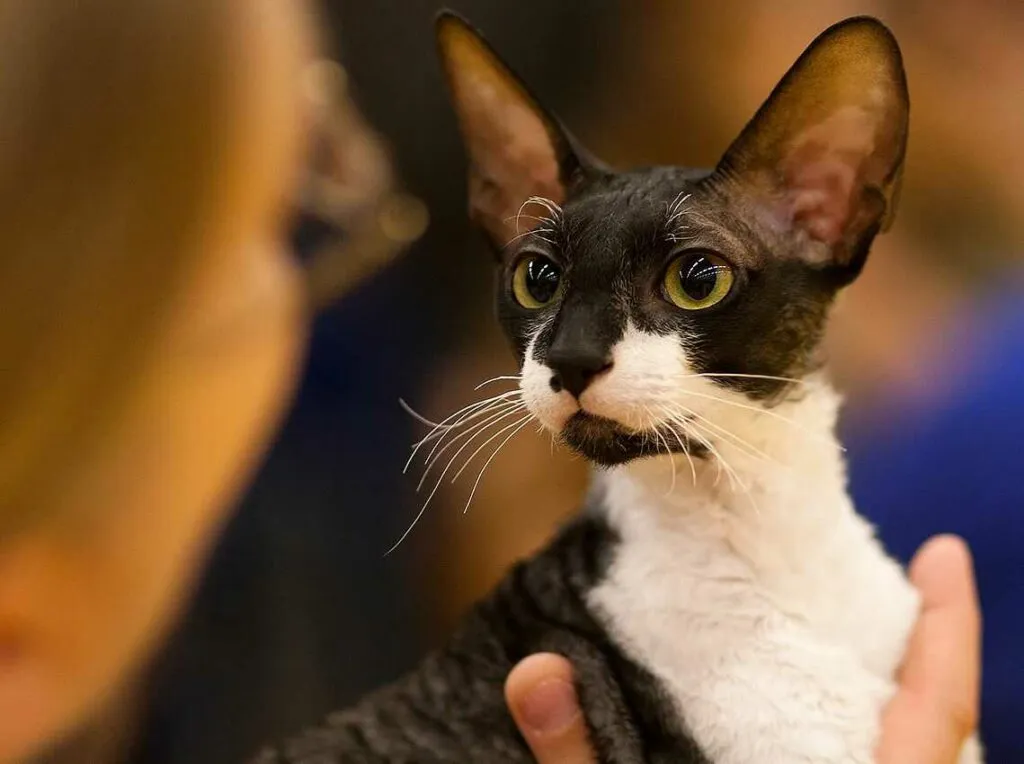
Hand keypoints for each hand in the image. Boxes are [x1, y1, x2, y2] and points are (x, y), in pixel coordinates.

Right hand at [505, 535, 980, 763]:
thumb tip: (533, 670)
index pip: (932, 714)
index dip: (948, 629)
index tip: (945, 551)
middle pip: (948, 742)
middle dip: (939, 665)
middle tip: (913, 592)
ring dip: (918, 712)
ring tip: (884, 652)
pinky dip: (889, 752)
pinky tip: (837, 738)